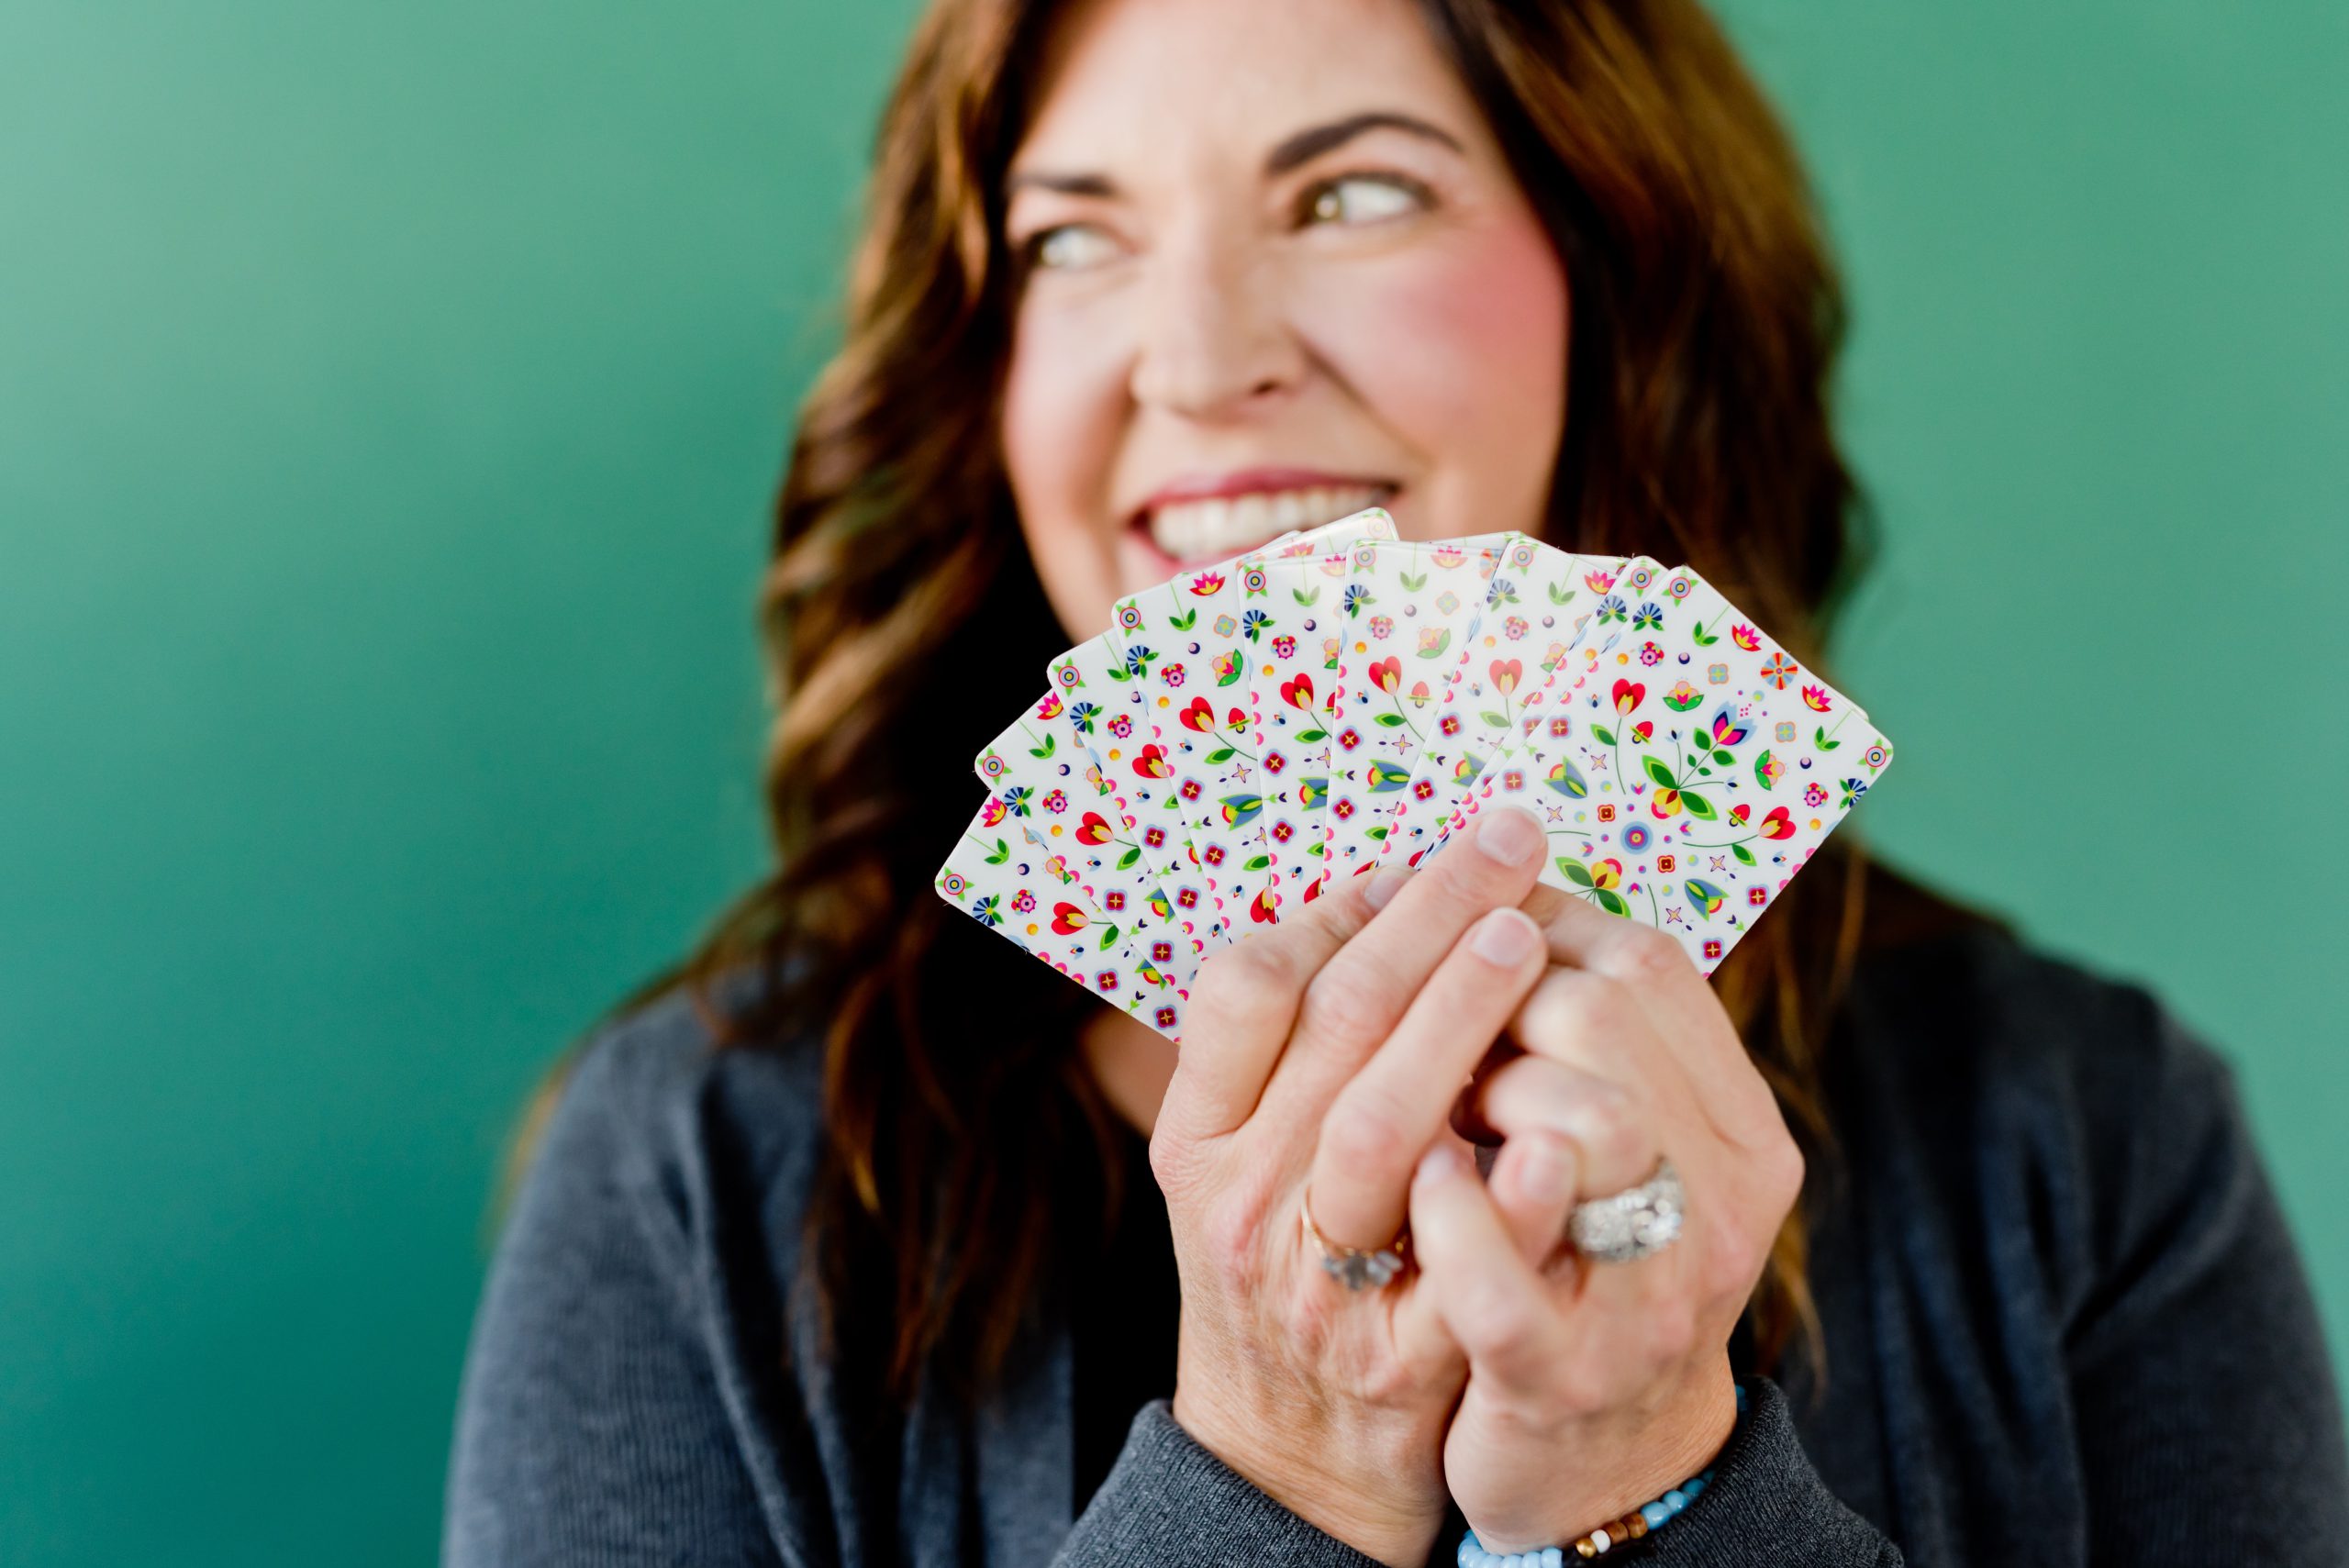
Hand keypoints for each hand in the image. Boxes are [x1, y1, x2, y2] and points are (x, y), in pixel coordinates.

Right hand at [1153, 805, 1556, 1566]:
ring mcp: (1322, 1277)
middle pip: (1333, 1026)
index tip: (1407, 859)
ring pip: (1381, 1123)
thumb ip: (1280, 1054)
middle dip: (1429, 918)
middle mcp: (1247, 1199)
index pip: (1245, 987)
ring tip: (1529, 936)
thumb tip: (1373, 899)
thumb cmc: (1279, 1273)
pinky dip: (1506, 1187)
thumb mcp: (1238, 1163)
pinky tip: (1555, 1118)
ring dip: (1460, 1017)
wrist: (1287, 1459)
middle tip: (1508, 843)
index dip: (1334, 908)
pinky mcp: (1405, 1353)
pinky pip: (1462, 1258)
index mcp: (1201, 1142)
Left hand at [1400, 885, 1805, 1552]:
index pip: (1647, 963)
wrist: (1606, 1466)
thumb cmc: (1585, 1268)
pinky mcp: (1559, 1376)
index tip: (1467, 913)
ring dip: (1479, 1076)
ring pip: (1582, 1124)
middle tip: (1428, 1001)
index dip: (1539, 915)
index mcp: (1739, 1133)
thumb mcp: (1622, 1146)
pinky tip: (1414, 1182)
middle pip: (1606, 1021)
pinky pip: (1506, 1275)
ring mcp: (1647, 1295)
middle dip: (1496, 989)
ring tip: (1420, 1082)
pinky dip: (1453, 1212)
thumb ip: (1595, 1039)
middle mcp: (1719, 1205)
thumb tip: (1500, 889)